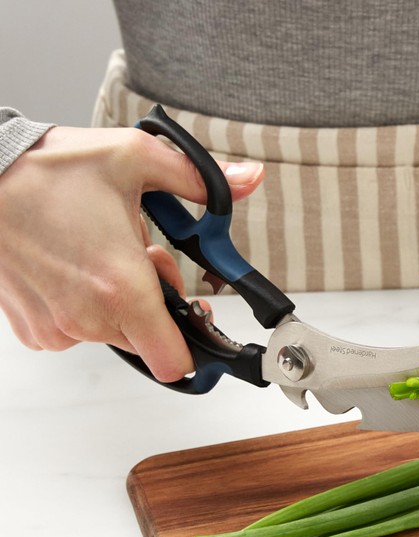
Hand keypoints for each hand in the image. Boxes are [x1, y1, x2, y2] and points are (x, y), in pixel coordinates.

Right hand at [0, 126, 262, 380]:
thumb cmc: (47, 171)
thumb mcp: (135, 159)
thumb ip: (202, 179)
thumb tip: (250, 178)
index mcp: (122, 288)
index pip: (174, 362)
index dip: (194, 344)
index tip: (194, 317)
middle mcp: (88, 318)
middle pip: (149, 341)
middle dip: (157, 305)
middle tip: (140, 257)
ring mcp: (58, 329)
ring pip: (115, 334)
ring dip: (121, 304)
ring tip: (101, 254)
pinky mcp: (35, 331)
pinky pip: (79, 333)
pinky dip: (86, 307)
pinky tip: (74, 267)